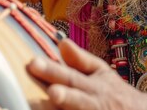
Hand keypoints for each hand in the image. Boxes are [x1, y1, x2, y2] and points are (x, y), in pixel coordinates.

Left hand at [27, 38, 146, 109]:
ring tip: (45, 103)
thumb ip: (80, 60)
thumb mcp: (100, 72)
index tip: (33, 63)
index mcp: (93, 85)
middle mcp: (94, 103)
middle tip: (52, 91)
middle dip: (64, 96)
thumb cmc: (113, 91)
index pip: (70, 76)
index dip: (52, 71)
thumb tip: (61, 42)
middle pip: (76, 99)